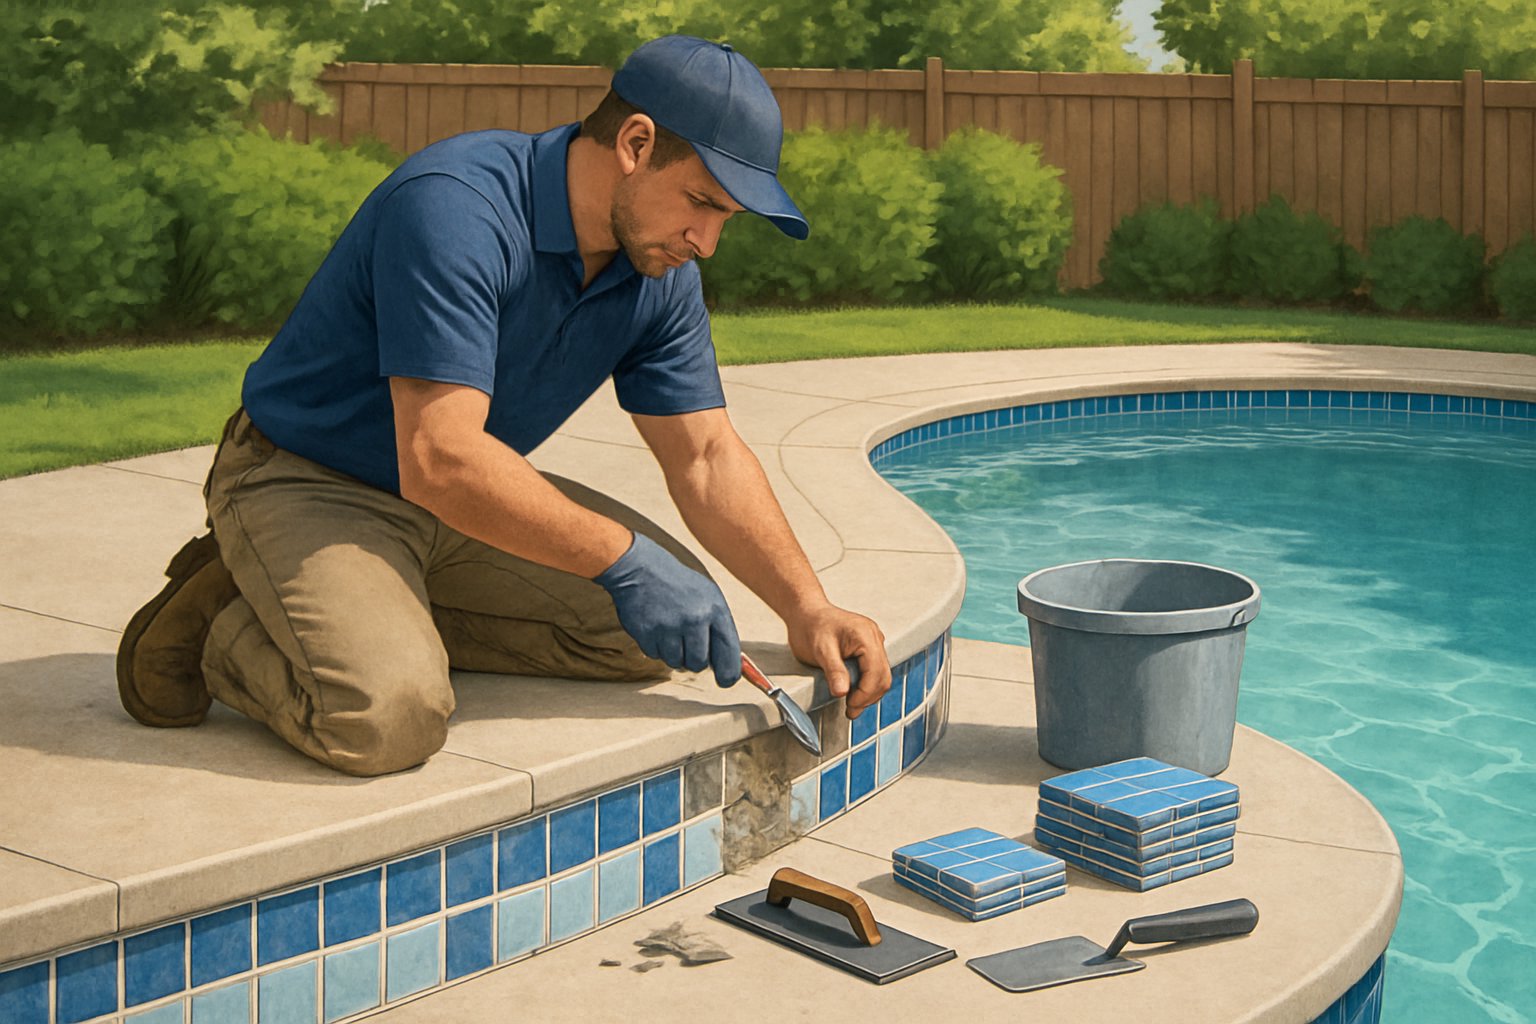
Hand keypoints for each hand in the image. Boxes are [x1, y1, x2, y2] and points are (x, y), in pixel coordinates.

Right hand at [594, 532, 741, 685]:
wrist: (640, 568)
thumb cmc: (679, 585)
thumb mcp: (707, 598)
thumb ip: (719, 629)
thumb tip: (728, 667)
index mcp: (715, 609)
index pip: (729, 653)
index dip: (729, 674)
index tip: (725, 681)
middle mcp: (695, 618)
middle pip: (699, 664)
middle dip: (693, 659)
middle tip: (686, 640)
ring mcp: (669, 626)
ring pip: (676, 662)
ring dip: (673, 653)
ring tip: (669, 629)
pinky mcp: (647, 632)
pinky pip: (655, 655)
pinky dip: (656, 646)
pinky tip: (655, 626)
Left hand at [787, 604, 889, 717]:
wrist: (806, 612)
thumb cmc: (810, 626)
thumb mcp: (820, 650)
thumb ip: (834, 671)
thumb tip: (843, 693)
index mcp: (865, 635)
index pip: (876, 673)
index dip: (864, 694)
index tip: (849, 706)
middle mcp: (874, 637)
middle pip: (883, 677)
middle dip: (868, 697)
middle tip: (850, 711)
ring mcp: (874, 641)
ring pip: (881, 676)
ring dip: (868, 693)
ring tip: (850, 704)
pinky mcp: (869, 647)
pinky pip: (875, 670)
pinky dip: (866, 684)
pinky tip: (852, 691)